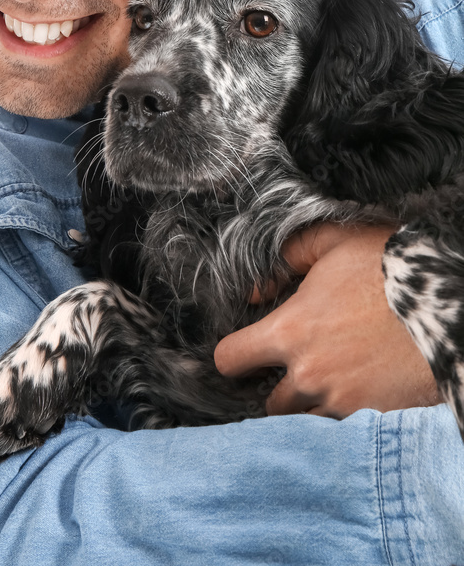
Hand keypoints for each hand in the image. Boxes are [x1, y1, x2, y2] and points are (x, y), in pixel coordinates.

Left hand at [213, 223, 440, 418]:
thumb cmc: (387, 266)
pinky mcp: (375, 419)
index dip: (234, 356)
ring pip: (308, 421)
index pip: (229, 360)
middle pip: (270, 403)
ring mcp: (343, 403)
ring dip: (314, 405)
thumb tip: (255, 291)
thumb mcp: (331, 241)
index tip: (247, 354)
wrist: (450, 303)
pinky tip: (358, 391)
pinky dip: (346, 416)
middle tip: (302, 366)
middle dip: (281, 387)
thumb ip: (284, 258)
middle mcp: (309, 375)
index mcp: (289, 331)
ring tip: (333, 380)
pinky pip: (344, 430)